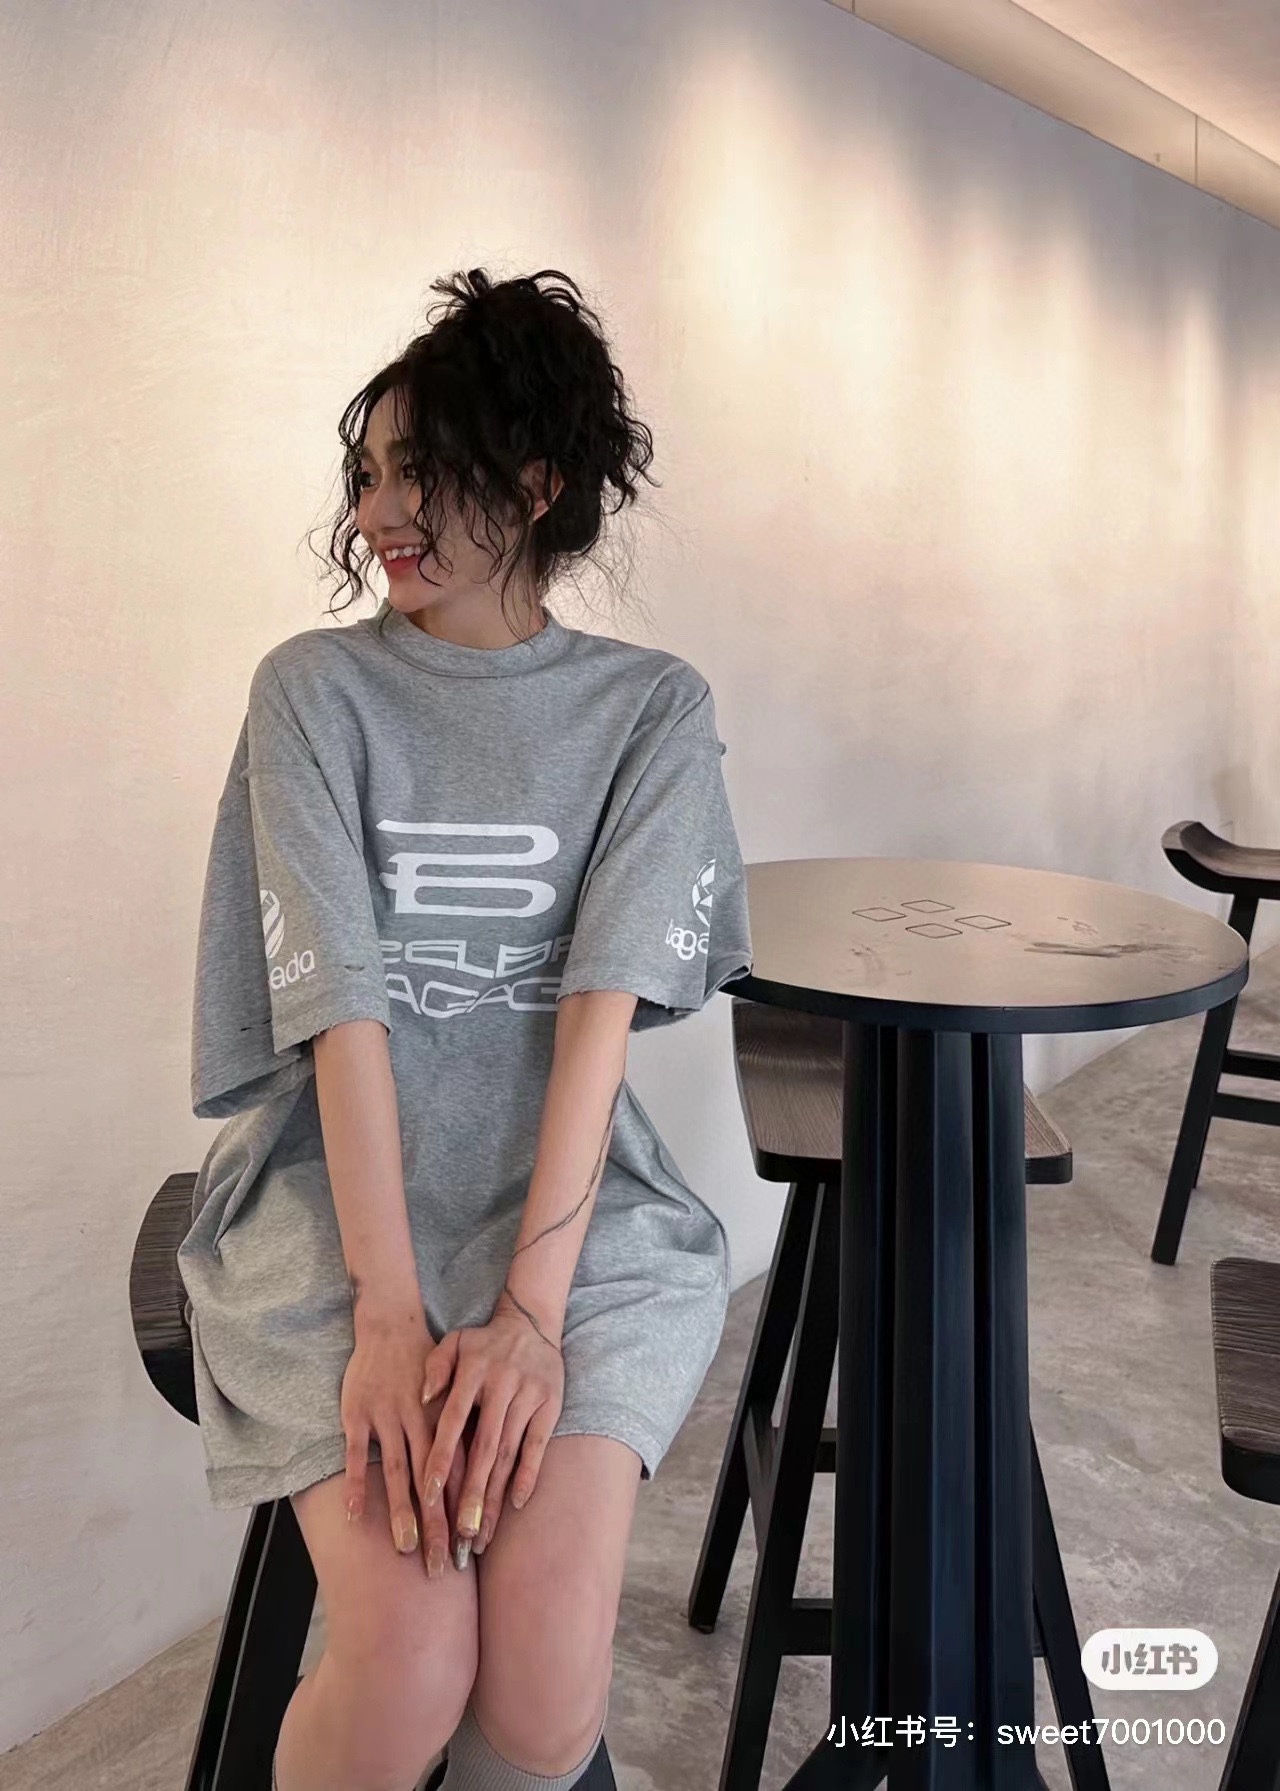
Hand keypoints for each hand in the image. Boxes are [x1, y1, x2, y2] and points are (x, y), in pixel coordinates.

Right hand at [340, 1308, 466, 1564]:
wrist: (392, 1319)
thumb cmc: (427, 1360)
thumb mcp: (458, 1386)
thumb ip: (467, 1425)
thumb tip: (485, 1470)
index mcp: (447, 1418)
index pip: (461, 1473)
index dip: (464, 1511)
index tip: (470, 1547)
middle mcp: (420, 1421)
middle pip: (433, 1483)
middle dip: (438, 1525)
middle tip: (442, 1566)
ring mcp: (388, 1418)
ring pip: (398, 1473)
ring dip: (403, 1512)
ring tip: (406, 1549)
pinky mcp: (359, 1414)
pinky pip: (357, 1455)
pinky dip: (358, 1484)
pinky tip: (356, 1516)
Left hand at [418, 1291, 564, 1562]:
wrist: (531, 1322)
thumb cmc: (483, 1342)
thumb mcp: (454, 1342)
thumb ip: (435, 1366)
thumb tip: (422, 1398)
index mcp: (473, 1371)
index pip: (452, 1422)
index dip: (441, 1459)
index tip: (428, 1496)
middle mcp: (501, 1384)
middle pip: (484, 1447)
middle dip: (471, 1494)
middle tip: (459, 1534)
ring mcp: (529, 1395)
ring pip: (509, 1453)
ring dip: (495, 1495)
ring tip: (481, 1533)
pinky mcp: (550, 1404)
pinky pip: (538, 1445)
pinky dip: (528, 1474)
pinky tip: (515, 1504)